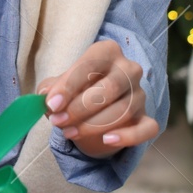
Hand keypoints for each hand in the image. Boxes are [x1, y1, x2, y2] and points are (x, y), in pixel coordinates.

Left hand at [35, 39, 157, 158]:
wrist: (95, 107)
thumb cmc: (77, 90)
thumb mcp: (60, 84)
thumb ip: (51, 88)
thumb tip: (45, 95)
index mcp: (107, 52)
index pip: (90, 65)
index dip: (69, 86)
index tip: (52, 105)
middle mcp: (129, 69)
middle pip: (108, 88)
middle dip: (79, 108)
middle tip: (57, 121)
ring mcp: (140, 94)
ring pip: (123, 110)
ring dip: (93, 125)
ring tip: (69, 133)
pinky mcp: (147, 118)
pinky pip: (146, 128)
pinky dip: (128, 136)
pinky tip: (107, 140)